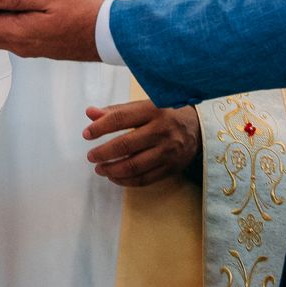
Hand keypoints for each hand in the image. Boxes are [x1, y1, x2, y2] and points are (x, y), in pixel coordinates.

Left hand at [83, 99, 199, 186]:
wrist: (199, 128)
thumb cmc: (165, 113)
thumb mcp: (143, 105)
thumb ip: (116, 111)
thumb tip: (90, 113)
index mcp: (152, 110)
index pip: (120, 119)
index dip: (100, 128)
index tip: (87, 134)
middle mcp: (161, 130)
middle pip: (126, 145)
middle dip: (103, 153)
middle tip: (90, 156)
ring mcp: (168, 151)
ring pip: (134, 166)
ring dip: (112, 170)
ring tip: (100, 169)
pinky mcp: (172, 168)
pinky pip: (145, 179)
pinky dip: (126, 181)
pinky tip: (115, 177)